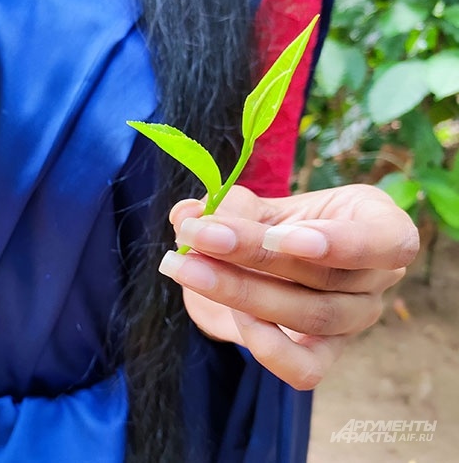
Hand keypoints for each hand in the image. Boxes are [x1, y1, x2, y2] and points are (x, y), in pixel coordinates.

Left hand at [158, 184, 418, 389]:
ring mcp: (355, 318)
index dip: (339, 242)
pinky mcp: (326, 353)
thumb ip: (222, 206)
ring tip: (185, 266)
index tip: (277, 235)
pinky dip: (266, 345)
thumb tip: (187, 214)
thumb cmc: (266, 221)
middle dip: (252, 254)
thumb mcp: (251, 204)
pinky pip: (306, 368)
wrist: (255, 266)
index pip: (387, 240)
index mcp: (375, 221)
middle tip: (198, 235)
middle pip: (327, 275)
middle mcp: (377, 274)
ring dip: (240, 291)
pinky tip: (229, 315)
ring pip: (310, 315)